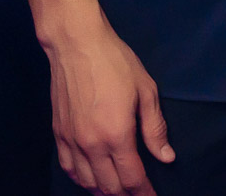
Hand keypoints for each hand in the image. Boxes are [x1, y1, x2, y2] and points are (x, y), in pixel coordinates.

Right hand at [43, 12, 173, 195]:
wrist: (76, 45)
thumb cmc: (115, 62)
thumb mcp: (146, 91)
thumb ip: (155, 128)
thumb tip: (166, 157)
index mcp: (117, 135)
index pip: (132, 178)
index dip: (145, 193)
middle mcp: (92, 144)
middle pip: (110, 186)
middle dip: (127, 195)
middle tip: (139, 194)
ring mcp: (72, 141)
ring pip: (87, 182)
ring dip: (104, 191)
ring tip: (118, 190)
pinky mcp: (59, 133)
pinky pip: (69, 168)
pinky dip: (81, 179)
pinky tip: (90, 179)